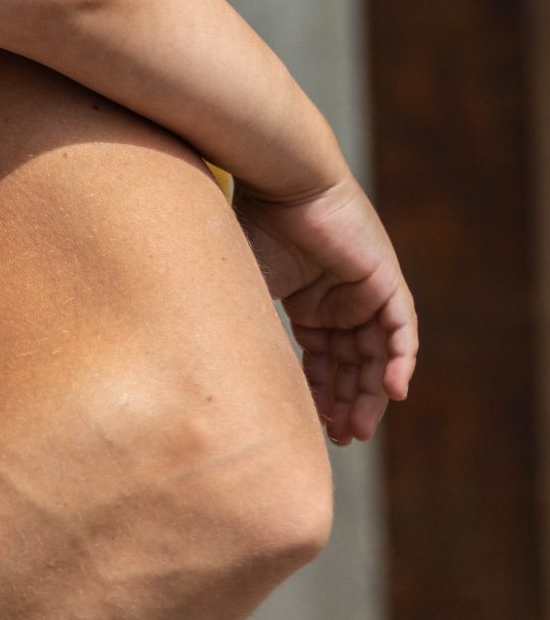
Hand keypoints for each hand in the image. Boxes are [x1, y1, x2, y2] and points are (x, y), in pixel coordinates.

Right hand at [238, 176, 416, 444]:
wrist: (278, 181)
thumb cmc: (249, 224)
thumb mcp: (241, 286)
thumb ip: (242, 325)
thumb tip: (218, 369)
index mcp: (308, 302)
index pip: (321, 359)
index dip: (318, 394)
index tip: (313, 428)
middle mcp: (341, 300)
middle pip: (351, 364)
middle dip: (346, 403)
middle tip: (342, 439)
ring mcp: (366, 290)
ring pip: (377, 355)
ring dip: (370, 393)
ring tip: (359, 428)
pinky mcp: (385, 280)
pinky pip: (401, 330)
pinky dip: (399, 361)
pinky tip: (391, 392)